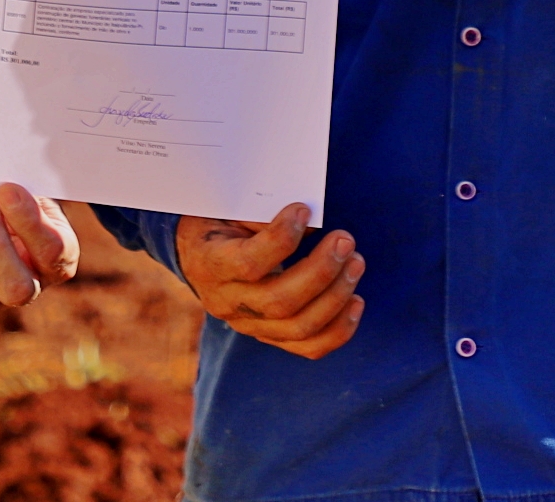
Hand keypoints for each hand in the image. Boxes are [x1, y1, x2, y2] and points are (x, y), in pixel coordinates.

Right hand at [179, 205, 362, 359]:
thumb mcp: (226, 208)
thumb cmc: (218, 223)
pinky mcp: (269, 336)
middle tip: (345, 240)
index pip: (249, 264)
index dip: (281, 239)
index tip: (303, 210)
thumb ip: (260, 214)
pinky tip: (356, 301)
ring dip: (336, 296)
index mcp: (211, 265)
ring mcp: (249, 325)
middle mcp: (227, 303)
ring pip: (298, 327)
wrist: (198, 257)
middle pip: (280, 302)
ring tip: (355, 263)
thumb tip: (308, 222)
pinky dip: (338, 330)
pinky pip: (308, 347)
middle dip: (321, 271)